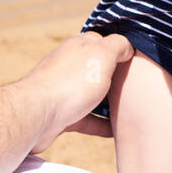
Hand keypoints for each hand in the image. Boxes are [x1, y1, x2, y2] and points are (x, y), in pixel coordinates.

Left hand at [16, 32, 133, 153]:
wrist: (36, 117)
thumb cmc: (70, 83)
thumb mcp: (102, 54)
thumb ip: (118, 45)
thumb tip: (126, 47)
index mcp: (79, 47)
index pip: (102, 42)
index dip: (119, 49)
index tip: (135, 61)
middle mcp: (69, 66)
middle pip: (97, 69)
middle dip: (114, 77)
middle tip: (135, 86)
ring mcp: (64, 90)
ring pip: (92, 94)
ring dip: (108, 102)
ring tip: (129, 110)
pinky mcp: (61, 114)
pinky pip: (86, 118)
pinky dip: (100, 124)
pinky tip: (115, 131)